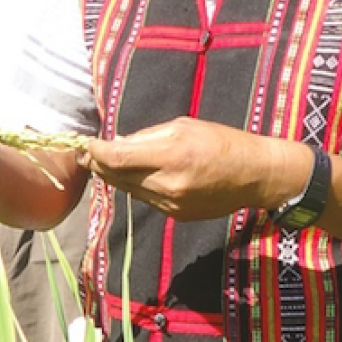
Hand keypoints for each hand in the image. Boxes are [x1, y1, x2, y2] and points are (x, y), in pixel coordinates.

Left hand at [76, 117, 312, 222]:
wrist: (255, 176)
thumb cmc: (221, 141)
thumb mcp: (183, 126)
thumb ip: (146, 136)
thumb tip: (117, 142)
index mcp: (170, 156)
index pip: (116, 158)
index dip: (95, 151)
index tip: (86, 143)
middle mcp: (167, 184)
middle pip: (116, 177)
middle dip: (98, 164)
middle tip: (87, 152)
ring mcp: (170, 205)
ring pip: (127, 190)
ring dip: (114, 176)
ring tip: (106, 162)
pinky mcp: (174, 216)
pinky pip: (144, 199)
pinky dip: (135, 186)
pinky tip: (135, 174)